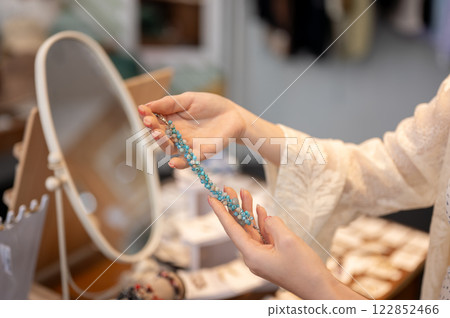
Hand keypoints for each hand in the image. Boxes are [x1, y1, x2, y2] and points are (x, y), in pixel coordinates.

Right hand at [138, 92, 246, 168]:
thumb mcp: (188, 99)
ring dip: (162, 143)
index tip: (142, 110)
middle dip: (153, 130)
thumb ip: (169, 103)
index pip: (155, 122)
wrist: (233, 114)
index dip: (148, 117)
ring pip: (170, 149)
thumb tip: (147, 105)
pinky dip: (180, 163)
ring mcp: (187, 145)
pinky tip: (173, 162)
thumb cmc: (211, 105)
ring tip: (159, 134)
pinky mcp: (200, 153)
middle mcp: (176, 135)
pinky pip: (188, 161)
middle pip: (160, 137)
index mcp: (171, 121)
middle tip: (150, 122)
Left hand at [208, 186, 364, 299]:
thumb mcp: (288, 240)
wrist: (319, 288)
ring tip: (244, 192)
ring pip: (251, 229)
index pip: (231, 229)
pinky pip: (262, 235)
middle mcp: (253, 257)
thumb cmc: (304, 268)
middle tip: (228, 188)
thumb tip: (266, 219)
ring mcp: (262, 256)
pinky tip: (259, 209)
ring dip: (248, 211)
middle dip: (234, 207)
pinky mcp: (272, 256)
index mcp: (252, 256)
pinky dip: (260, 222)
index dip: (221, 212)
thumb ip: (273, 224)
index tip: (211, 198)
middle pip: (239, 227)